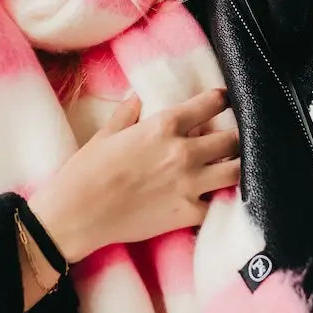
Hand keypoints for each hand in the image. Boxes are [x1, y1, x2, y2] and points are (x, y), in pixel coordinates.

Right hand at [27, 89, 240, 260]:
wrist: (77, 214)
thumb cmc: (86, 171)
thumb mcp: (105, 135)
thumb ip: (126, 114)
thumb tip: (136, 99)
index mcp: (164, 125)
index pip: (211, 103)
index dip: (222, 100)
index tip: (224, 101)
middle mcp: (184, 152)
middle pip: (232, 139)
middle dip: (234, 137)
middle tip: (229, 140)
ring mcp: (189, 184)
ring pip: (236, 171)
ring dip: (235, 167)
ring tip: (228, 167)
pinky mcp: (188, 213)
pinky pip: (218, 205)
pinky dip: (218, 201)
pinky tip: (213, 197)